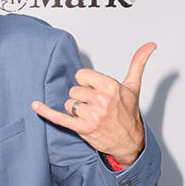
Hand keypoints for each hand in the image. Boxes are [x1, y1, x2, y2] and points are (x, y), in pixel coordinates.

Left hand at [31, 42, 155, 166]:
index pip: (81, 76)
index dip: (86, 83)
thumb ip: (138, 63)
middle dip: (81, 97)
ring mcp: (91, 115)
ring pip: (68, 104)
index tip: (95, 91)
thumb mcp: (134, 86)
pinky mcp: (82, 128)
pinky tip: (35, 105)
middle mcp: (101, 100)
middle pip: (73, 90)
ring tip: (89, 115)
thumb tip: (149, 45)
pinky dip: (45, 112)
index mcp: (110, 87)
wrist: (129, 141)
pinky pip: (59, 117)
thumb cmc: (128, 114)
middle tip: (95, 106)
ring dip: (75, 109)